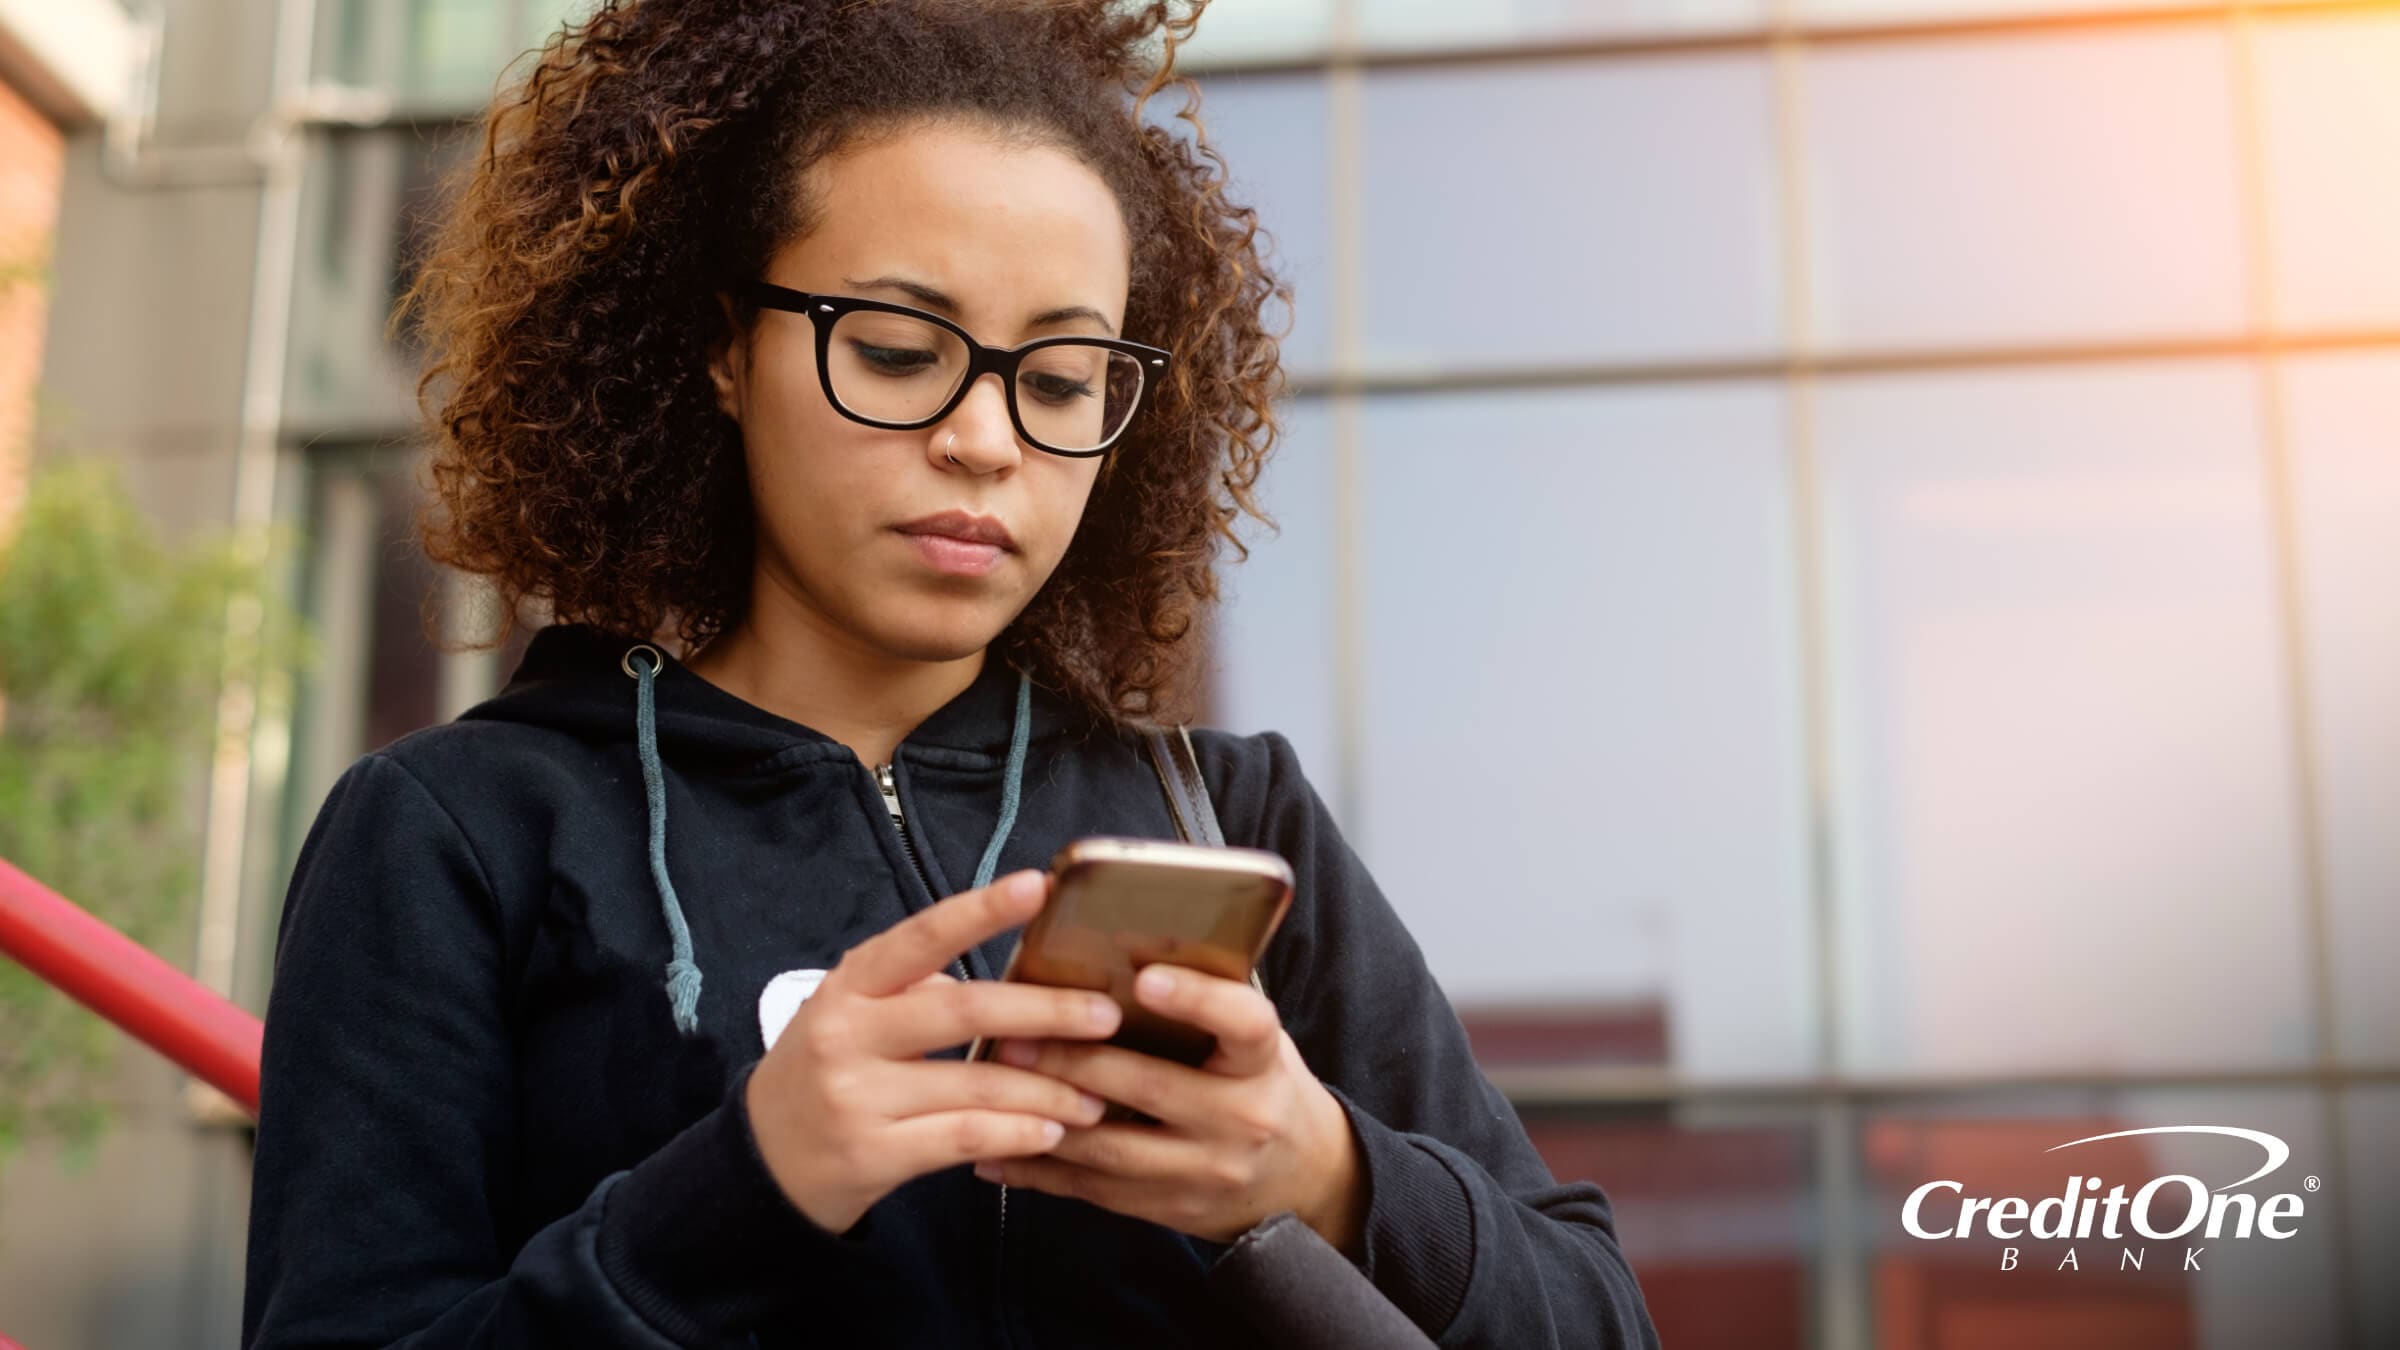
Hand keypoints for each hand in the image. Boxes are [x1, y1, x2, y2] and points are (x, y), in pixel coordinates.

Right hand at [743, 869, 1127, 1234]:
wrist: (764, 1161)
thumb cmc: (828, 1071)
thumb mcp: (854, 1014)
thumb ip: (919, 991)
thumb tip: (1015, 981)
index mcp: (850, 986)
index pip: (921, 938)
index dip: (980, 910)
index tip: (1038, 886)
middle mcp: (849, 1034)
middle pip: (962, 1010)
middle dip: (1044, 1010)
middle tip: (1107, 1014)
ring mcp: (857, 1097)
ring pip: (973, 1085)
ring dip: (1046, 1088)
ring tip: (1096, 1093)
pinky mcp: (872, 1154)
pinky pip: (961, 1138)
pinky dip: (1015, 1133)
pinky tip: (1052, 1131)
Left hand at [972, 963, 1367, 1256]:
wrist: (1301, 1180)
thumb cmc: (1260, 1084)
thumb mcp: (1255, 1040)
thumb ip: (1206, 1003)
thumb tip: (1124, 943)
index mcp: (1263, 1062)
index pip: (1244, 1023)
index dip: (1197, 999)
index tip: (1147, 978)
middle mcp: (1240, 1119)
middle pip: (1151, 1087)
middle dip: (1075, 1060)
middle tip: (1014, 1032)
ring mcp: (1205, 1171)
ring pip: (1112, 1148)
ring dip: (1045, 1115)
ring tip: (995, 1082)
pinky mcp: (1170, 1209)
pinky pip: (1095, 1191)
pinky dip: (1041, 1170)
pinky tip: (996, 1149)